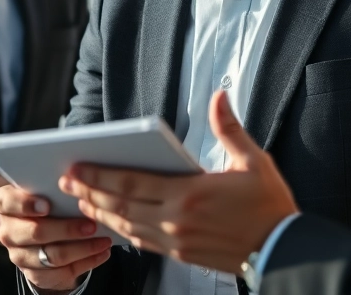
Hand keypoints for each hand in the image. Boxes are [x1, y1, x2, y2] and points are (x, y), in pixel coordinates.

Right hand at [0, 183, 113, 291]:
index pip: (8, 202)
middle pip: (36, 232)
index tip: (47, 204)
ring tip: (103, 240)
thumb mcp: (41, 189)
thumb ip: (50, 187)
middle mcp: (8, 231)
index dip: (26, 204)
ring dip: (82, 248)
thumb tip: (77, 180)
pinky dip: (86, 262)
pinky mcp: (35, 274)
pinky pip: (62, 273)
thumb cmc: (44, 202)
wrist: (37, 230)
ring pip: (52, 256)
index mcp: (4, 204)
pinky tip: (101, 253)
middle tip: (91, 224)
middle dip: (67, 229)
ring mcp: (20, 256)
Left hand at [60, 91, 296, 274]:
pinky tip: (112, 221)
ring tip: (81, 199)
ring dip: (101, 213)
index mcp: (190, 193)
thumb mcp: (253, 161)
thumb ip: (229, 128)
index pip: (132, 183)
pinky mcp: (181, 254)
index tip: (77, 166)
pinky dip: (122, 230)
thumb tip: (219, 96)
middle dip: (89, 192)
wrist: (283, 249)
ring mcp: (177, 240)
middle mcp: (177, 220)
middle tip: (66, 180)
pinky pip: (142, 242)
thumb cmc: (269, 206)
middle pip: (121, 206)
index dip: (99, 176)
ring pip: (127, 226)